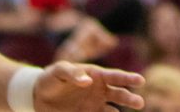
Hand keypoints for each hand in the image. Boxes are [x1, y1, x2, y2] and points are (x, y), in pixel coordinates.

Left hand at [34, 61, 148, 109]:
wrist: (39, 95)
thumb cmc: (52, 77)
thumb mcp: (59, 71)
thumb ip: (73, 73)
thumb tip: (88, 81)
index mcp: (96, 75)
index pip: (115, 76)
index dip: (129, 78)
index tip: (141, 81)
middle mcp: (100, 91)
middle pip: (119, 95)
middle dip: (130, 99)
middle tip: (140, 103)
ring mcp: (94, 106)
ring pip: (112, 111)